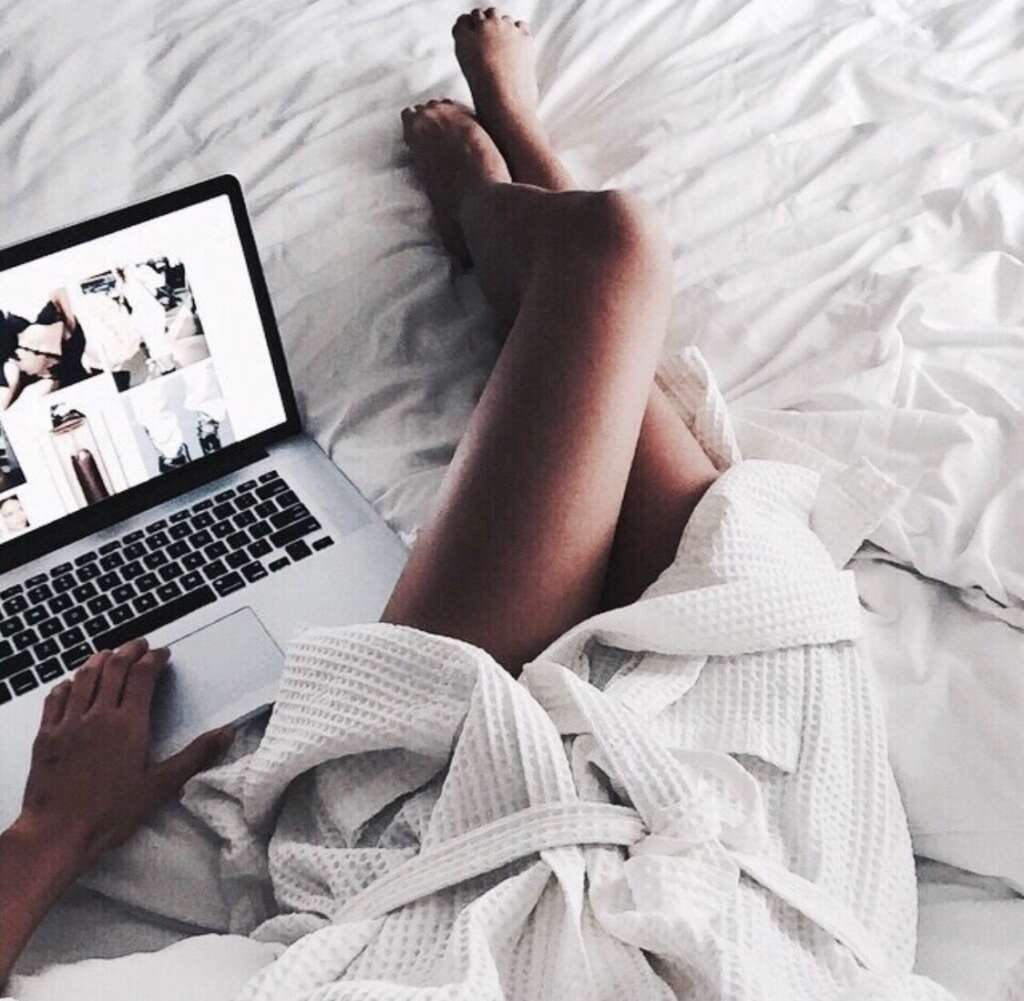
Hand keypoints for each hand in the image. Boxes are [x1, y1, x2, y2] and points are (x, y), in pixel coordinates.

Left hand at [17, 638, 232, 872]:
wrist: (58, 834)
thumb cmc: (112, 812)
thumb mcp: (161, 786)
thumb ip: (196, 756)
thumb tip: (228, 732)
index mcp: (129, 723)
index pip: (143, 676)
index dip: (154, 659)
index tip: (163, 654)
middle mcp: (98, 715)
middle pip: (113, 668)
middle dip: (128, 651)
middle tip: (139, 645)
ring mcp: (68, 723)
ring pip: (84, 678)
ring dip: (98, 660)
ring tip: (108, 654)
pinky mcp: (46, 736)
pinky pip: (55, 699)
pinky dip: (67, 684)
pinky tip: (72, 683)